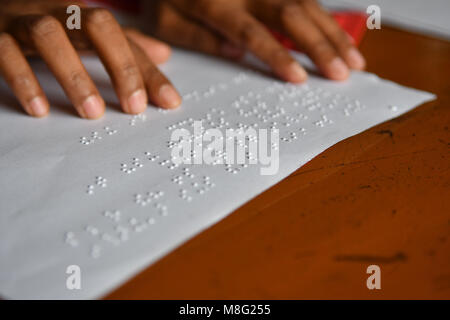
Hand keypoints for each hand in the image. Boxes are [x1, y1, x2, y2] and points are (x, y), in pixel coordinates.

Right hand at [0, 0, 180, 118]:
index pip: (127, 40)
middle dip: (121, 66)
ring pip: (50, 36)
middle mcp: (57, 12)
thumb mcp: (86, 33)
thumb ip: (122, 43)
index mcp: (83, 16)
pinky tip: (39, 109)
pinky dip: (23, 80)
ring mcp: (22, 20)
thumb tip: (163, 53)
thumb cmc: (44, 25)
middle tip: (134, 107)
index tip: (169, 102)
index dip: (149, 71)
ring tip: (92, 112)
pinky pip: (5, 53)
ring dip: (74, 76)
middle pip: (97, 25)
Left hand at [152, 0, 364, 81]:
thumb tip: (240, 54)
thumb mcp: (165, 20)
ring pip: (306, 4)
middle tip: (342, 74)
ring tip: (353, 62)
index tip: (300, 79)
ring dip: (333, 33)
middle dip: (320, 46)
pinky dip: (327, 19)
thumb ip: (199, 38)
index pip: (254, 32)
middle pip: (292, 15)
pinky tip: (340, 38)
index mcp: (217, 3)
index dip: (278, 55)